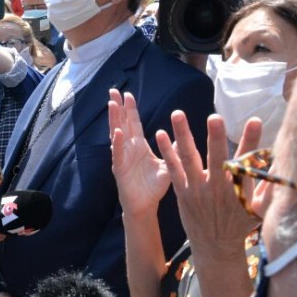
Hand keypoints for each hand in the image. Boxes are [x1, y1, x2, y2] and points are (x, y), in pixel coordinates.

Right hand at [109, 89, 169, 216]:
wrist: (146, 206)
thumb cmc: (154, 187)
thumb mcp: (168, 164)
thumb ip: (174, 150)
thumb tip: (184, 137)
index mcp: (139, 146)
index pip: (134, 123)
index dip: (130, 109)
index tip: (128, 94)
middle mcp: (129, 149)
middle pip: (122, 123)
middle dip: (118, 108)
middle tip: (113, 91)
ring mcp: (122, 158)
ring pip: (116, 135)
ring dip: (114, 120)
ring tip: (112, 105)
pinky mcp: (120, 169)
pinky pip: (118, 154)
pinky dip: (117, 143)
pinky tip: (117, 132)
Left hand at [159, 112, 262, 267]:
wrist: (216, 248)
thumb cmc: (241, 224)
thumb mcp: (261, 208)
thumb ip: (271, 185)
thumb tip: (286, 162)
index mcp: (240, 189)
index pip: (248, 160)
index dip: (252, 140)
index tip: (255, 120)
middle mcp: (218, 188)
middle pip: (218, 159)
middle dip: (216, 138)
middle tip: (214, 118)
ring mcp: (197, 189)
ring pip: (190, 159)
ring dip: (183, 135)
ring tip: (177, 113)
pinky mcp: (182, 192)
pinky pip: (173, 169)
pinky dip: (166, 151)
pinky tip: (160, 133)